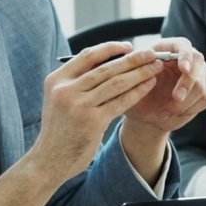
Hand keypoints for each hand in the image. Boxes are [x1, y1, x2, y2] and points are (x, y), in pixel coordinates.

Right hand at [34, 43, 160, 174]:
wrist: (49, 160)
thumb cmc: (60, 128)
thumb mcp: (60, 99)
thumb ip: (78, 81)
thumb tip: (111, 61)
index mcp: (56, 80)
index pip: (88, 55)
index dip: (111, 49)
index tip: (129, 46)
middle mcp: (65, 90)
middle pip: (106, 68)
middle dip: (133, 59)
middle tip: (152, 53)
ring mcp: (78, 105)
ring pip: (116, 83)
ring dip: (140, 73)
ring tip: (156, 67)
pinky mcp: (92, 121)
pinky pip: (121, 101)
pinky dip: (137, 91)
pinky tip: (149, 85)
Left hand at [122, 37, 205, 133]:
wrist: (143, 111)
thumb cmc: (133, 92)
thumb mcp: (128, 81)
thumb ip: (137, 69)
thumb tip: (152, 59)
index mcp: (166, 49)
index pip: (183, 45)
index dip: (185, 56)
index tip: (183, 69)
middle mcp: (185, 58)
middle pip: (199, 63)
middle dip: (188, 82)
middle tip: (176, 98)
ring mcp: (197, 73)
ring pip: (202, 84)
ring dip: (186, 102)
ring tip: (166, 113)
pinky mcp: (205, 88)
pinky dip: (191, 108)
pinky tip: (176, 114)